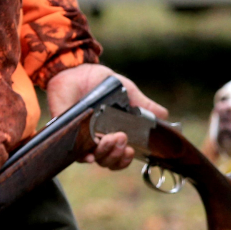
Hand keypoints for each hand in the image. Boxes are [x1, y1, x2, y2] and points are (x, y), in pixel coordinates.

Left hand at [45, 64, 168, 170]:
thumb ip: (144, 105)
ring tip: (111, 138)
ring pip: (94, 159)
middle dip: (117, 155)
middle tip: (122, 138)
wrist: (76, 68)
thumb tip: (165, 116)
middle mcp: (96, 139)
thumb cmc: (100, 82)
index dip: (125, 159)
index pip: (119, 157)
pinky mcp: (66, 132)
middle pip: (108, 161)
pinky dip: (84, 156)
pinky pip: (74, 152)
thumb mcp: (127, 92)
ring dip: (106, 153)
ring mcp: (80, 137)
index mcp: (111, 133)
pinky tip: (90, 154)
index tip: (131, 150)